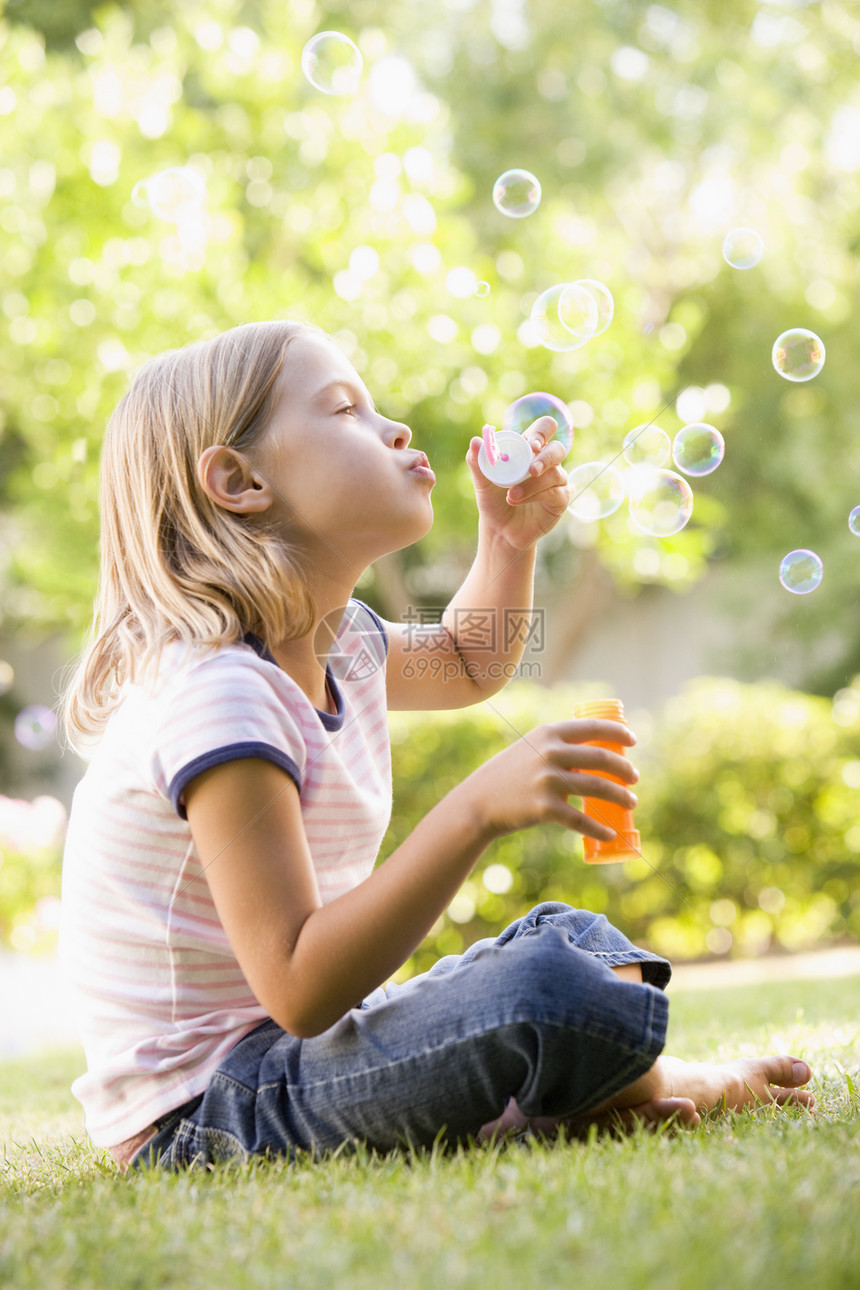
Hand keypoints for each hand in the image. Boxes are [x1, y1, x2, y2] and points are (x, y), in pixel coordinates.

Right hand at [461, 718, 638, 839]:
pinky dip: (599, 828)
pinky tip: (610, 833)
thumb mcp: (532, 748)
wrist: (479, 801)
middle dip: (625, 769)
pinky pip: (580, 819)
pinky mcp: (544, 808)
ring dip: (621, 796)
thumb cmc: (511, 774)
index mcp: (549, 733)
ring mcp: (547, 780)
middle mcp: (550, 753)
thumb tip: (597, 754)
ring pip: (598, 787)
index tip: (633, 741)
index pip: (593, 727)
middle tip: (634, 778)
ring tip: (632, 801)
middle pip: (602, 758)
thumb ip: (560, 747)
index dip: (619, 733)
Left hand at [466, 415, 570, 551]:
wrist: (500, 530)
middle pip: (558, 448)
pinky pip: (557, 492)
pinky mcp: (560, 499)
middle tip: (532, 470)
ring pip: (555, 473)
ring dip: (532, 485)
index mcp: (529, 449)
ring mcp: (556, 480)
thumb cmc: (493, 501)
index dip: (542, 432)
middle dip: (546, 457)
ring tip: (511, 496)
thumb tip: (476, 440)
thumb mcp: (482, 482)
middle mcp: (546, 462)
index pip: (544, 428)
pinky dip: (536, 496)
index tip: (532, 444)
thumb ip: (478, 461)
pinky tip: (519, 501)